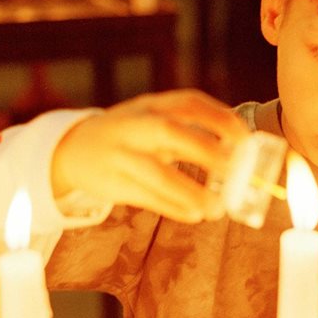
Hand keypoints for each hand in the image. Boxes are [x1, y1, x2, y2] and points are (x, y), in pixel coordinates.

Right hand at [52, 89, 248, 222]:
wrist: (73, 148)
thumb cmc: (131, 134)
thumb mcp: (153, 119)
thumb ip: (189, 131)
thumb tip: (240, 152)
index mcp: (151, 105)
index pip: (187, 103)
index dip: (219, 118)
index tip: (244, 137)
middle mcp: (134, 125)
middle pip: (167, 131)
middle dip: (204, 150)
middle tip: (234, 169)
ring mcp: (119, 155)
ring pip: (154, 172)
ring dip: (188, 191)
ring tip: (216, 208)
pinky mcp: (112, 183)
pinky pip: (145, 197)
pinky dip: (172, 207)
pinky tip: (194, 215)